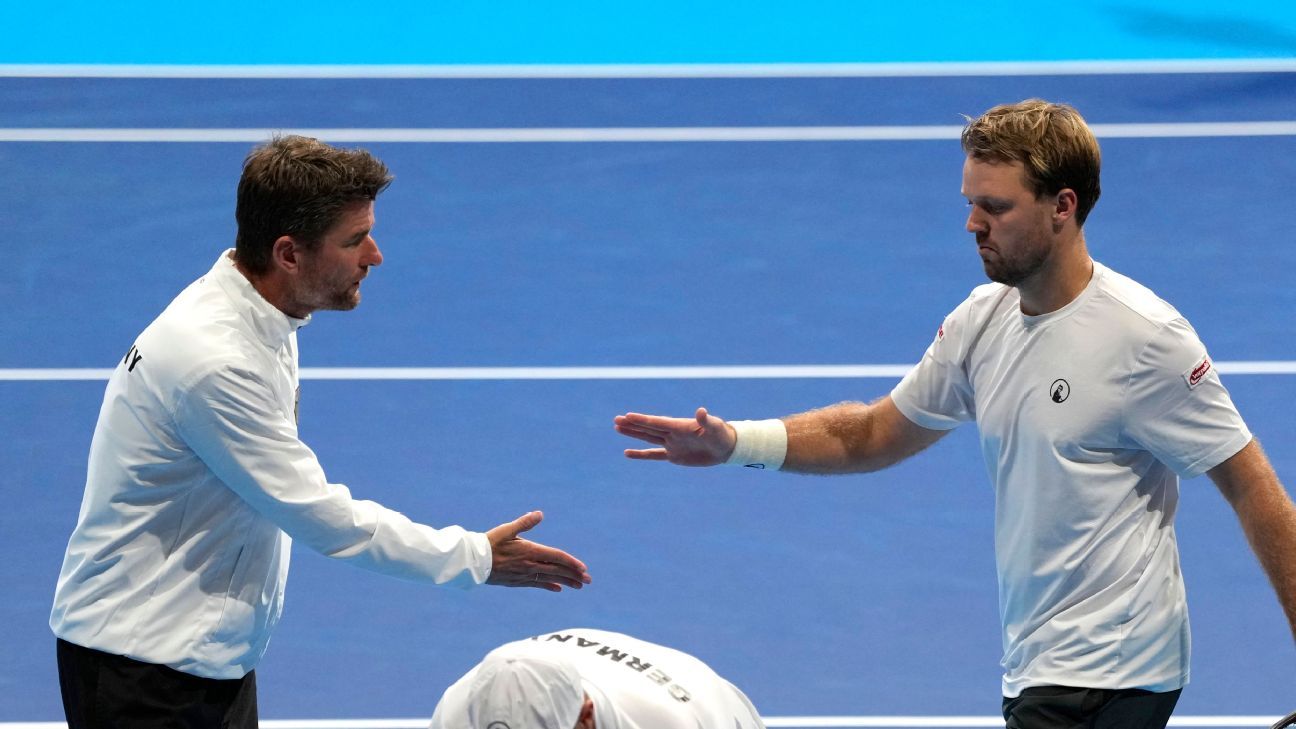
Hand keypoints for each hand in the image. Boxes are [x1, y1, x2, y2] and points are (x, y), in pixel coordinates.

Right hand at [485, 511, 590, 591]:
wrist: (473, 562)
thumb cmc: (490, 543)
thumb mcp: (507, 529)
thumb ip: (524, 523)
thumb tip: (539, 513)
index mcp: (530, 551)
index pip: (556, 557)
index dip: (571, 563)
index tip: (584, 568)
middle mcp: (530, 565)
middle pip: (557, 570)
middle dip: (574, 575)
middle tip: (589, 580)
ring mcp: (524, 575)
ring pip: (549, 579)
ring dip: (565, 582)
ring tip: (579, 586)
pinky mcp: (518, 581)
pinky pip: (537, 585)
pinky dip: (549, 586)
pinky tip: (558, 589)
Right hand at [613, 407, 735, 466]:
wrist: (725, 447)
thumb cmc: (721, 434)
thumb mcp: (715, 427)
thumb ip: (706, 420)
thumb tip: (701, 411)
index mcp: (679, 425)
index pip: (657, 422)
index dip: (642, 420)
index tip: (627, 416)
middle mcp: (672, 433)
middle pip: (648, 428)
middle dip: (632, 424)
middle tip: (616, 420)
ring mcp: (671, 444)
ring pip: (648, 438)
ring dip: (633, 433)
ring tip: (618, 428)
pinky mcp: (673, 456)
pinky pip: (653, 455)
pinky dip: (641, 454)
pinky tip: (627, 453)